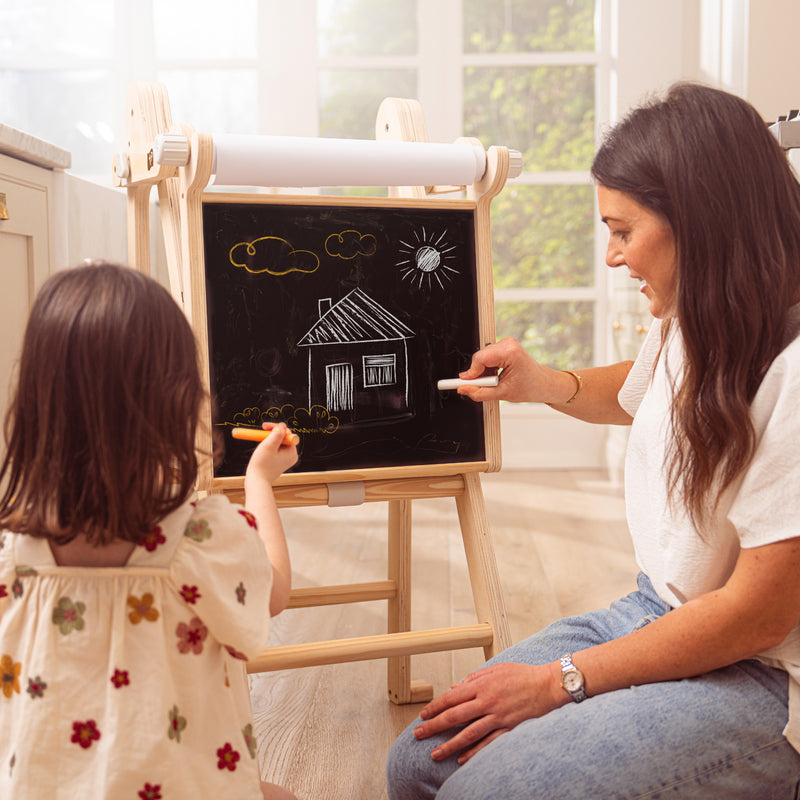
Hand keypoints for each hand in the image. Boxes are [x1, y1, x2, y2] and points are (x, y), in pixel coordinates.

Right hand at [245, 423, 297, 484]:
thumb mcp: (269, 446)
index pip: (287, 433)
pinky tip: (262, 450)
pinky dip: (269, 446)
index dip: (276, 427)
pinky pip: (276, 449)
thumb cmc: (262, 465)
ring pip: (278, 442)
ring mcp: (285, 459)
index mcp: (292, 452)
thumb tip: (282, 425)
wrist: (256, 482)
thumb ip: (277, 434)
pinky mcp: (279, 462)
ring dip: (269, 439)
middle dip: (272, 433)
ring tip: (260, 442)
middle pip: (283, 437)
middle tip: (261, 430)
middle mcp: (291, 456)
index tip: (264, 426)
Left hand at [413, 662, 565, 763]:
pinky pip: (488, 743)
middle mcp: (487, 701)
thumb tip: (455, 687)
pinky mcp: (509, 728)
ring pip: (468, 733)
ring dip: (450, 745)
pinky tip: (462, 759)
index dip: (435, 707)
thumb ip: (473, 678)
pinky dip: (474, 752)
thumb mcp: (495, 669)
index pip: (451, 697)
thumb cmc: (521, 674)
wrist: (548, 684)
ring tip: (435, 754)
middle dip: (434, 726)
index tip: (423, 716)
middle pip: (454, 716)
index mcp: (481, 684)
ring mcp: (498, 716)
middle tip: (419, 735)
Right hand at [457, 337, 555, 403]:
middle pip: (480, 357)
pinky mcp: (505, 346)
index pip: (480, 358)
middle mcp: (508, 344)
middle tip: (481, 386)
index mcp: (510, 353)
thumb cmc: (530, 387)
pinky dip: (487, 368)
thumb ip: (480, 392)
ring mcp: (507, 343)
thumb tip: (463, 389)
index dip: (471, 373)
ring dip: (483, 371)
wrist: (543, 384)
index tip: (462, 382)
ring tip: (494, 382)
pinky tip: (495, 376)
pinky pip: (487, 356)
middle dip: (477, 373)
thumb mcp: (502, 394)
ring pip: (482, 357)